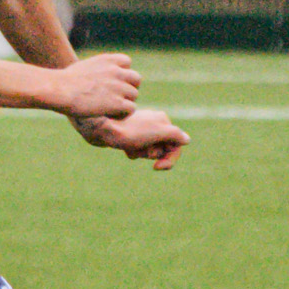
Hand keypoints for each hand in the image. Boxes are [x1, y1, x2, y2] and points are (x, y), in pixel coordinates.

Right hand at [45, 53, 138, 121]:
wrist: (61, 90)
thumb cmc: (64, 81)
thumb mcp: (83, 67)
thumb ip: (96, 69)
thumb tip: (93, 75)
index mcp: (108, 60)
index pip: (126, 62)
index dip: (122, 73)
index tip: (112, 81)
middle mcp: (116, 71)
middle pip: (135, 79)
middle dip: (128, 87)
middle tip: (116, 97)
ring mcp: (118, 87)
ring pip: (134, 95)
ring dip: (126, 102)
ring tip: (112, 109)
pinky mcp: (118, 103)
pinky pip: (131, 108)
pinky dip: (124, 114)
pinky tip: (112, 115)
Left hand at [72, 107, 189, 170]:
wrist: (102, 129)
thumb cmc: (130, 132)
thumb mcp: (156, 133)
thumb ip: (175, 135)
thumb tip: (187, 140)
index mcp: (163, 120)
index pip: (177, 144)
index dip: (170, 158)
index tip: (157, 167)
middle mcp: (154, 123)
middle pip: (163, 148)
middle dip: (153, 154)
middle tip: (140, 150)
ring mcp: (142, 129)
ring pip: (151, 150)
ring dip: (142, 153)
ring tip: (131, 148)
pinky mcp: (130, 134)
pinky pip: (139, 148)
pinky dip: (134, 151)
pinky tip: (125, 149)